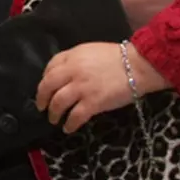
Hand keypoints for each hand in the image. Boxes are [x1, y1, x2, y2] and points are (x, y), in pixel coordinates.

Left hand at [35, 41, 166, 132]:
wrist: (138, 66)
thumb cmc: (119, 57)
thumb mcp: (92, 51)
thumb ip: (76, 60)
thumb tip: (66, 73)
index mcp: (73, 56)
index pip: (50, 67)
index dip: (45, 79)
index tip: (45, 88)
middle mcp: (73, 71)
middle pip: (47, 85)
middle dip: (41, 98)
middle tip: (41, 107)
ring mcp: (82, 87)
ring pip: (58, 102)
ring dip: (53, 113)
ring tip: (54, 119)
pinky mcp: (93, 102)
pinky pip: (75, 116)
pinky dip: (69, 124)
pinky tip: (68, 128)